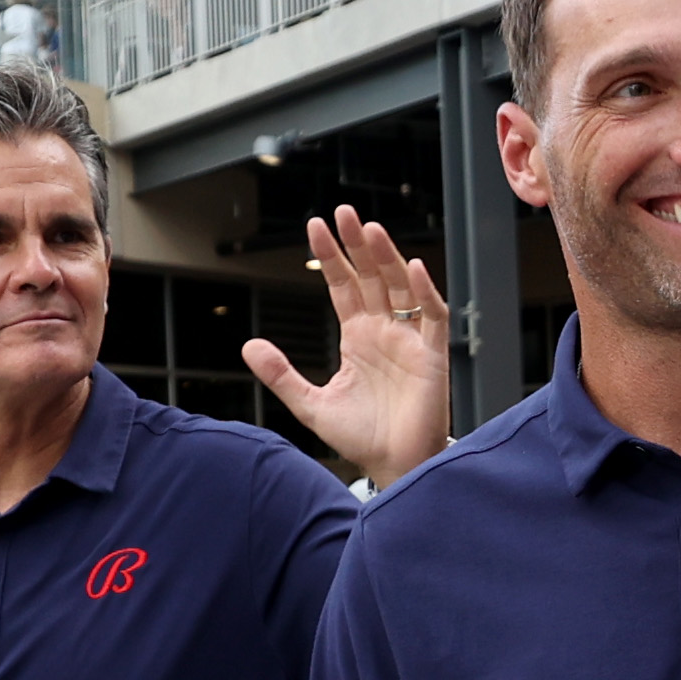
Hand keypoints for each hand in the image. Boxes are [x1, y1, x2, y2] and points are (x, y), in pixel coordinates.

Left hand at [244, 202, 451, 486]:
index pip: (343, 286)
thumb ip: (281, 374)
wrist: (394, 467)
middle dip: (357, 245)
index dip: (330, 257)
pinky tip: (412, 267)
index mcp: (357, 337)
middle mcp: (384, 331)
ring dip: (386, 257)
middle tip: (342, 212)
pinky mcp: (432, 356)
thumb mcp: (310, 403)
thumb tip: (248, 345)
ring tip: (369, 229)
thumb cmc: (361, 437)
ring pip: (400, 287)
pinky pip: (432, 316)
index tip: (315, 226)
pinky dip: (424, 292)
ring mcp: (408, 340)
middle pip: (371, 276)